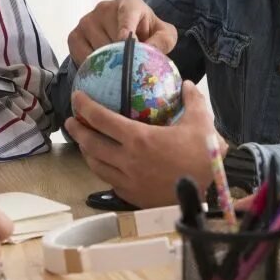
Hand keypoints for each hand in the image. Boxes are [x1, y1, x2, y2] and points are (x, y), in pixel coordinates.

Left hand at [63, 81, 216, 208]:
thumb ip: (193, 100)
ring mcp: (127, 180)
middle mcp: (128, 160)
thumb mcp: (202, 123)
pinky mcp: (132, 196)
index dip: (85, 106)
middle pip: (91, 143)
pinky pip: (109, 180)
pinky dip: (102, 169)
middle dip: (77, 130)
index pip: (102, 119)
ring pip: (96, 165)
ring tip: (83, 142)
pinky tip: (104, 164)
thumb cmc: (204, 157)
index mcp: (139, 139)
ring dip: (86, 151)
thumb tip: (186, 84)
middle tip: (71, 121)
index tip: (77, 98)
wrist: (209, 194)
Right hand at [66, 0, 178, 64]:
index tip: (124, 41)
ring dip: (109, 63)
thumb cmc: (147, 32)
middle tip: (132, 66)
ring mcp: (86, 21)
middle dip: (123, 56)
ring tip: (119, 64)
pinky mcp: (74, 36)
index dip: (125, 29)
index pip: (126, 14)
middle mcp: (104, 7)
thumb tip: (149, 51)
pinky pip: (82, 57)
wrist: (126, 34)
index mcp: (128, 1)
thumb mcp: (164, 35)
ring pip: (97, 50)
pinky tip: (104, 66)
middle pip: (112, 38)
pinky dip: (94, 66)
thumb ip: (163, 41)